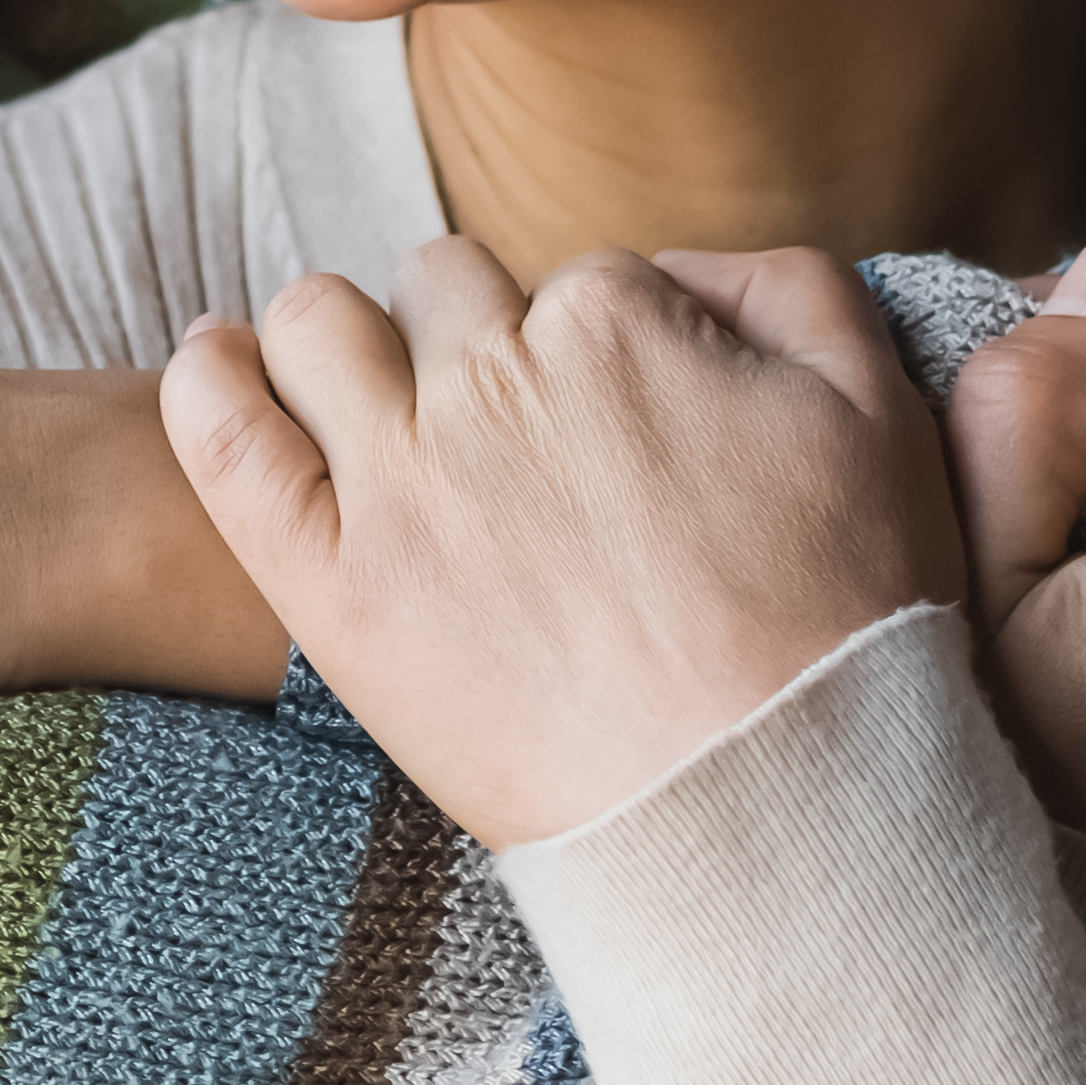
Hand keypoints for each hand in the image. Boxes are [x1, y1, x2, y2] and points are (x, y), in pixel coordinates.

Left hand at [158, 238, 963, 852]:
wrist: (774, 814)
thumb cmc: (846, 629)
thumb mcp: (879, 413)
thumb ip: (788, 294)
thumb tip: (681, 271)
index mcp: (618, 320)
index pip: (576, 283)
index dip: (599, 353)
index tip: (617, 434)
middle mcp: (494, 376)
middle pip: (441, 288)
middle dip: (468, 337)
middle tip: (504, 438)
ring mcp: (400, 478)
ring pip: (317, 323)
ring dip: (335, 339)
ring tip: (351, 392)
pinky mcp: (330, 582)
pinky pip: (221, 434)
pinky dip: (207, 382)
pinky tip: (215, 365)